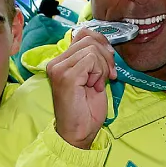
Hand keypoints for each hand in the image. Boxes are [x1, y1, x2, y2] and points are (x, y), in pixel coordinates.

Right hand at [46, 29, 115, 149]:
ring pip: (92, 49)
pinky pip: (91, 60)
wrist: (79, 133)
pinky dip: (100, 72)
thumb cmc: (86, 110)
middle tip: (109, 75)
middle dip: (106, 55)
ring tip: (98, 83)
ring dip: (103, 66)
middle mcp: (56, 62)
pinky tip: (95, 86)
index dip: (101, 43)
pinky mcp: (66, 76)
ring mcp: (59, 68)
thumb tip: (104, 43)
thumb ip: (93, 59)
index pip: (83, 34)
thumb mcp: (93, 77)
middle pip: (89, 38)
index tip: (109, 62)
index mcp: (61, 61)